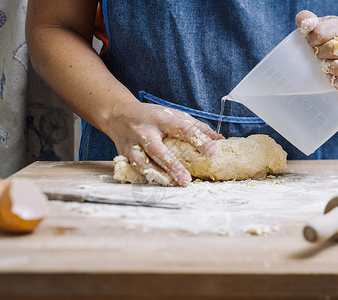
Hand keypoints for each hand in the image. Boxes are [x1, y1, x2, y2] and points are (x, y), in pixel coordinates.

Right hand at [108, 101, 222, 186]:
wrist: (118, 115)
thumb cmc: (152, 116)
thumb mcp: (174, 115)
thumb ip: (196, 127)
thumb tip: (219, 140)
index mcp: (161, 118)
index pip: (182, 129)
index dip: (198, 140)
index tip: (212, 151)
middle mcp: (144, 131)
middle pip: (157, 149)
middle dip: (172, 165)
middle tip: (186, 180)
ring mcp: (131, 144)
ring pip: (141, 162)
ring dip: (157, 175)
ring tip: (172, 184)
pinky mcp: (124, 155)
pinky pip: (133, 169)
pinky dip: (145, 178)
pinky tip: (157, 184)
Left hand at [296, 10, 337, 93]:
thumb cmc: (327, 38)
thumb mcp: (319, 25)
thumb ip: (308, 20)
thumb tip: (303, 21)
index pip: (324, 32)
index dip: (312, 37)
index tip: (311, 41)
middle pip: (337, 49)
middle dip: (320, 52)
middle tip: (316, 53)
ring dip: (334, 67)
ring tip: (324, 65)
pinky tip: (330, 78)